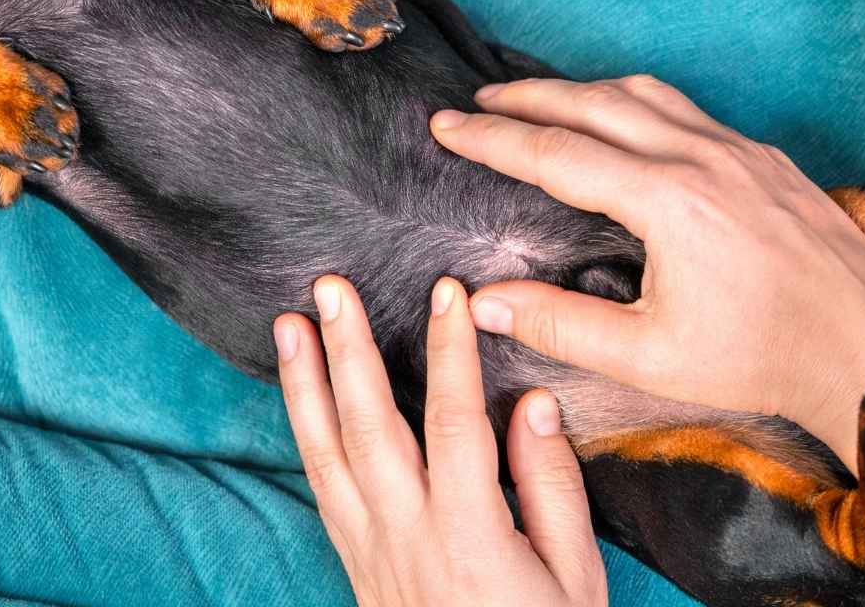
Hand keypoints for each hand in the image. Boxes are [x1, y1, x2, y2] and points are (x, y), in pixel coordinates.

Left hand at [274, 275, 607, 606]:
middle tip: (329, 287)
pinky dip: (306, 433)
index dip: (448, 352)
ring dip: (304, 384)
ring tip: (288, 325)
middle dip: (347, 349)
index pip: (453, 422)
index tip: (447, 293)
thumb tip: (534, 405)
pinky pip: (322, 487)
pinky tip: (301, 398)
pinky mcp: (356, 562)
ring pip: (327, 454)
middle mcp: (407, 535)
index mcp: (470, 534)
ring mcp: (372, 550)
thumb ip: (552, 488)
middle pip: (368, 426)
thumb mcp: (575, 579)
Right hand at [430, 75, 864, 468]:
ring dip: (583, 91)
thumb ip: (560, 324)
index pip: (555, 153)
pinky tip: (623, 124)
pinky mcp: (767, 160)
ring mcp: (741, 151)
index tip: (444, 126)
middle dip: (527, 97)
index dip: (491, 137)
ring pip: (645, 95)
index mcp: (668, 200)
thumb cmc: (762, 360)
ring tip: (539, 101)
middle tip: (477, 101)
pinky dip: (635, 104)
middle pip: (594, 102)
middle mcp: (703, 157)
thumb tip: (483, 302)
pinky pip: (687, 110)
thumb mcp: (649, 357)